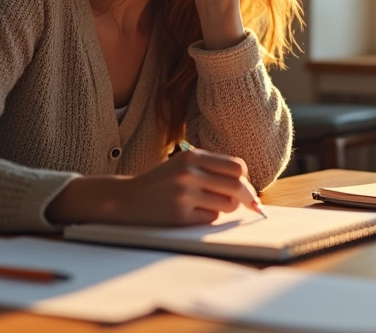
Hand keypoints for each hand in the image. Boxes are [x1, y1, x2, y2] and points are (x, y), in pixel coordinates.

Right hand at [45, 149, 258, 225]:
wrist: (125, 199)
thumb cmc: (161, 183)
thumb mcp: (183, 165)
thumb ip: (212, 170)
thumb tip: (249, 191)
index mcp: (192, 156)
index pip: (237, 166)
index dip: (245, 180)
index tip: (246, 189)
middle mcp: (188, 172)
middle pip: (237, 186)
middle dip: (246, 198)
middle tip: (250, 206)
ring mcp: (184, 194)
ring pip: (227, 205)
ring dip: (224, 209)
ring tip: (207, 206)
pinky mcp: (179, 215)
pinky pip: (211, 219)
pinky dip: (208, 218)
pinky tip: (192, 214)